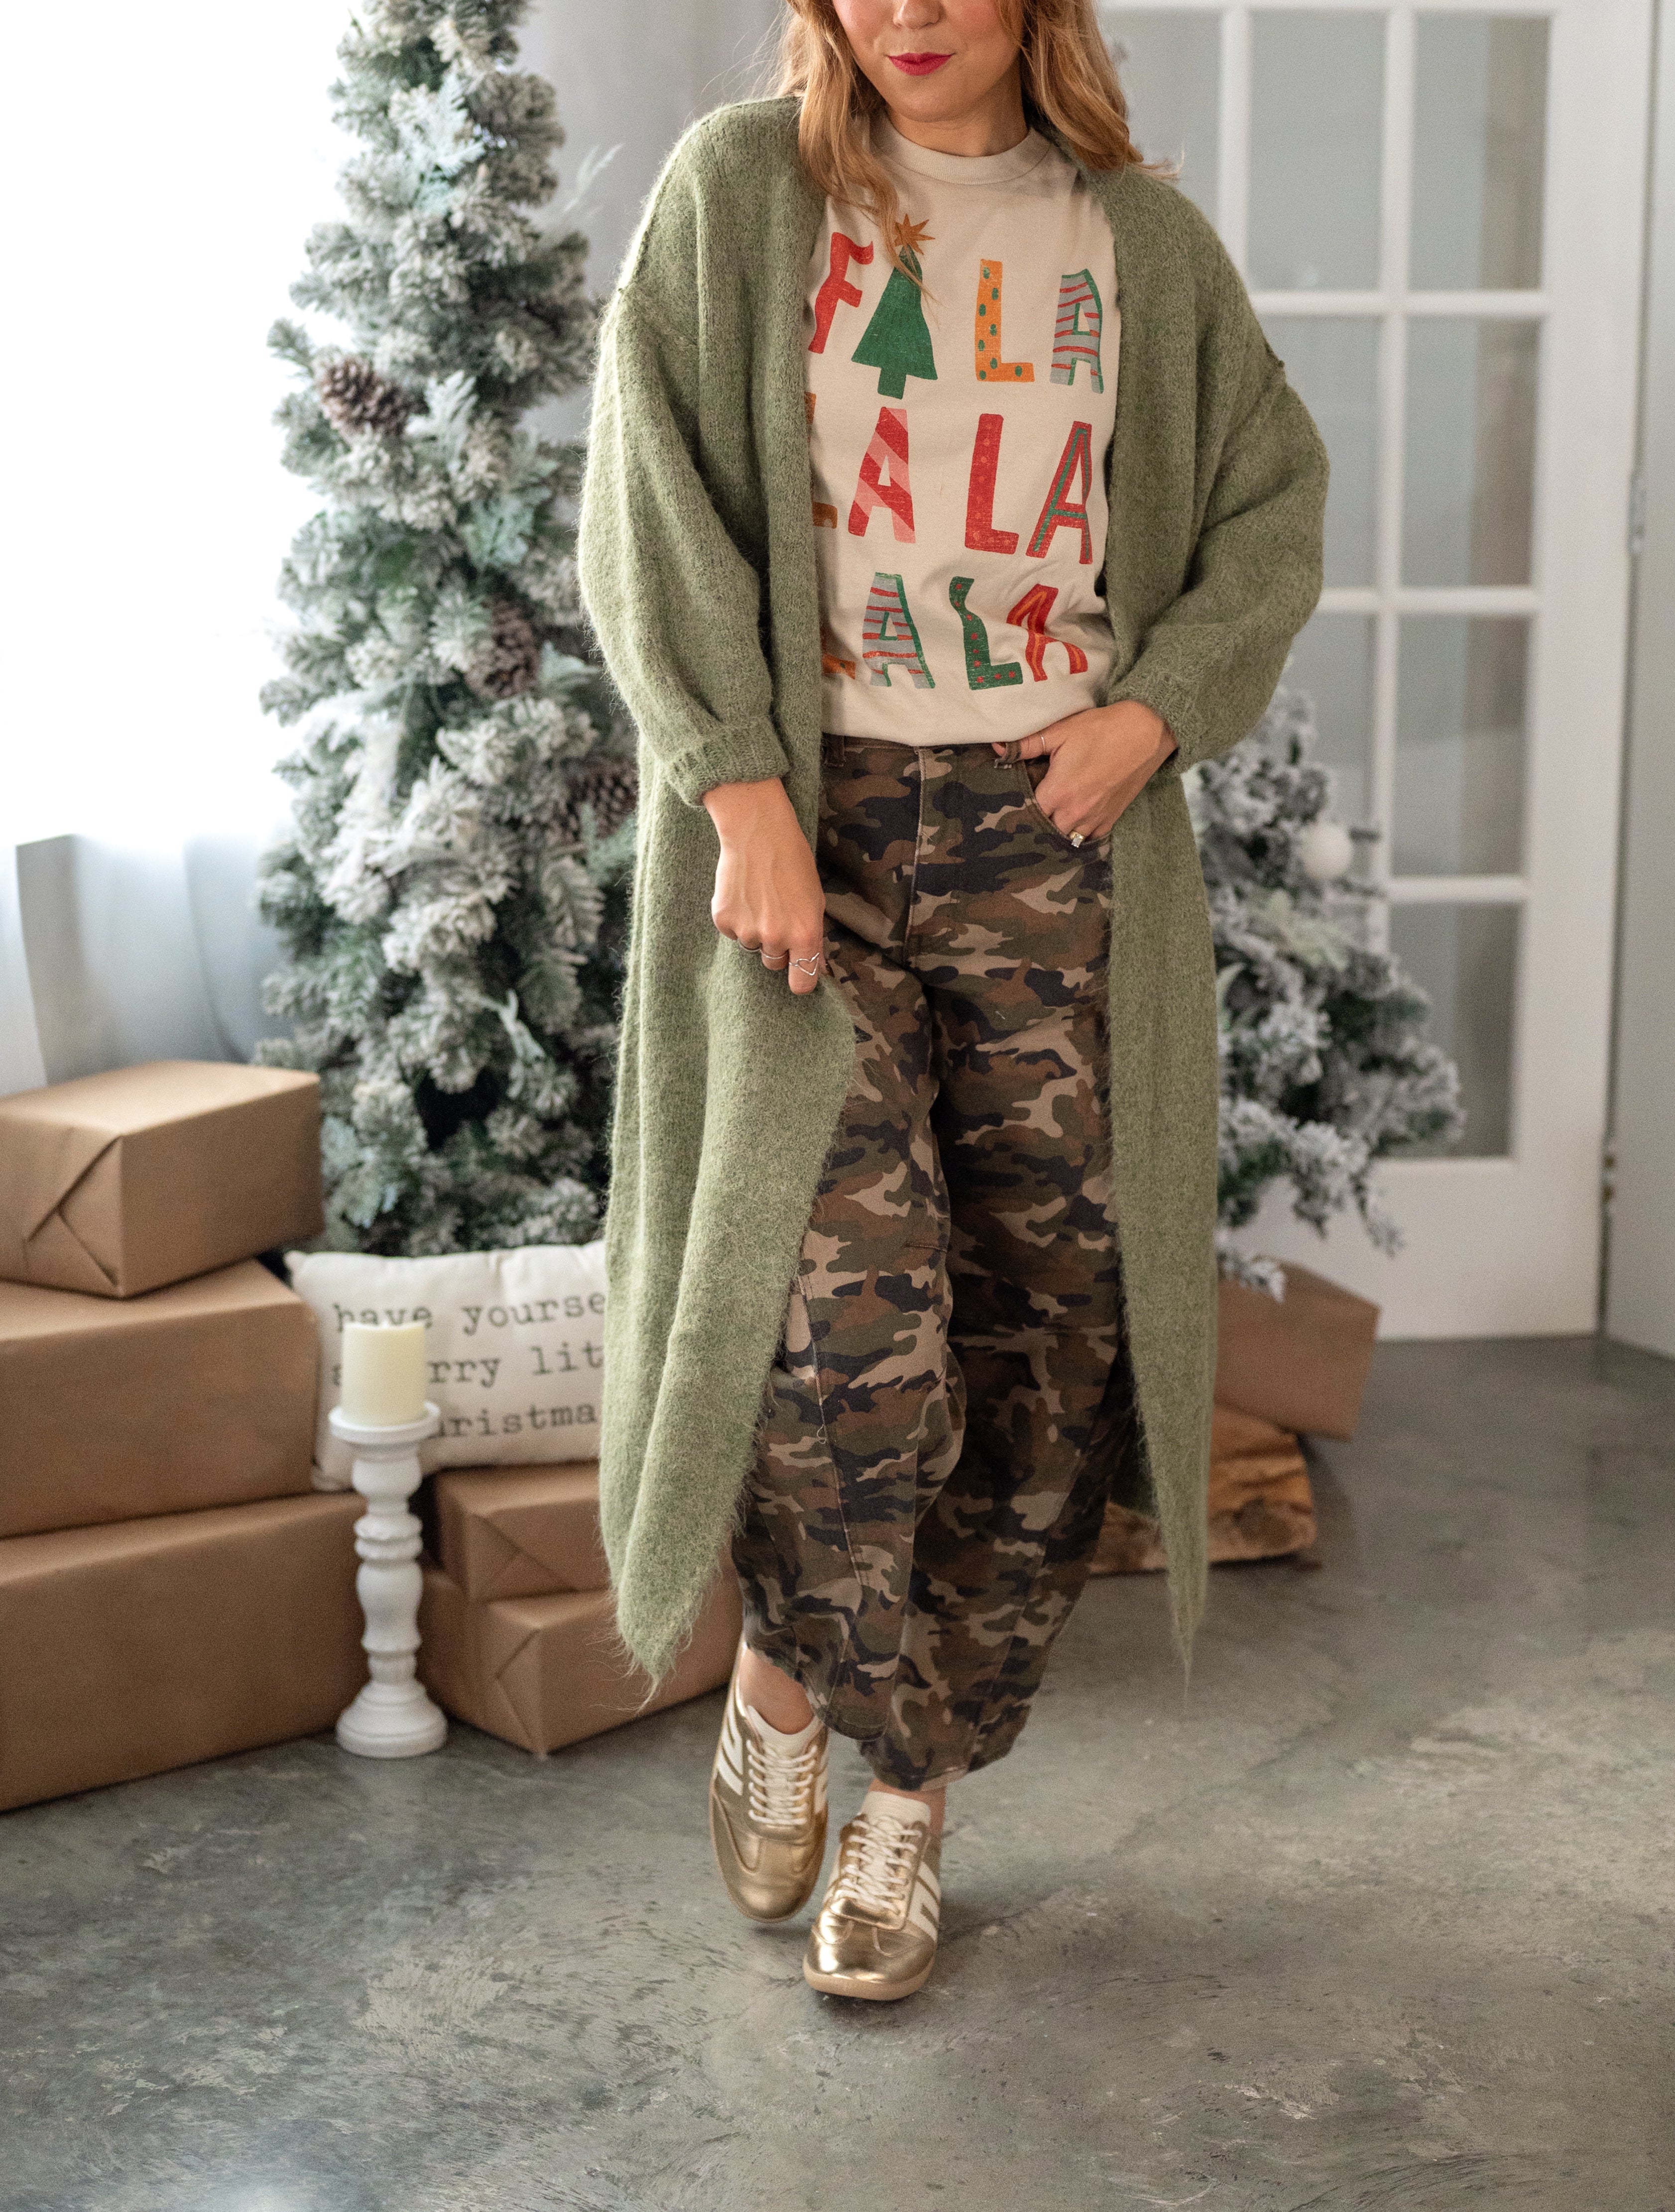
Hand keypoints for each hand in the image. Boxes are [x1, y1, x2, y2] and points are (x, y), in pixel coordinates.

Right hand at [701, 777, 826, 994]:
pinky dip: (737, 918)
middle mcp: (775, 938)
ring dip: (755, 929)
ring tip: (760, 897)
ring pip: (752, 947)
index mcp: (805, 934)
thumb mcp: (815, 899)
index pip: (802, 983)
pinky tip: (743, 893)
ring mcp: (747, 931)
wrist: (757, 831)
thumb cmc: (793, 862)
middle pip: (774, 963)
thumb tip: (817, 968)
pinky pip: (732, 932)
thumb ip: (814, 936)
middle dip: (777, 945)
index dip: (800, 978)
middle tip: (777, 912)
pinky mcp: (723, 921)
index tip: (798, 971)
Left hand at [996, 701, 1176, 841]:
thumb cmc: (1101, 729)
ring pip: (1066, 837)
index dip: (1019, 806)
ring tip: (1052, 814)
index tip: (1013, 800)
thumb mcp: (1060, 731)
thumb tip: (998, 749)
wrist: (1146, 731)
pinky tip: (1073, 819)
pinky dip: (1079, 832)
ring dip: (1057, 828)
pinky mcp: (1111, 819)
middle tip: (1031, 806)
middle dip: (1036, 820)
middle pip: (1044, 829)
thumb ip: (1027, 744)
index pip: (1027, 812)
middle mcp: (1075, 813)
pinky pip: (1089, 838)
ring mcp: (1095, 819)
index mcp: (1058, 792)